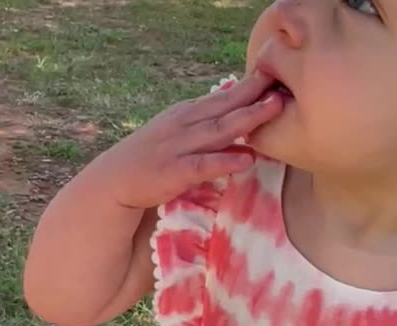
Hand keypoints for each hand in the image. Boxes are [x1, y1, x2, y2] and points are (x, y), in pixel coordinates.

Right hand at [86, 72, 281, 208]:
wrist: (114, 179)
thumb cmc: (152, 156)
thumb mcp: (179, 133)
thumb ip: (209, 128)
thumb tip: (240, 120)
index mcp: (187, 113)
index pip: (222, 96)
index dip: (249, 86)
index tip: (274, 76)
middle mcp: (185, 124)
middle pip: (224, 106)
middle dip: (254, 94)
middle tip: (282, 83)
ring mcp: (179, 146)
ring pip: (219, 129)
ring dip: (248, 118)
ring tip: (273, 108)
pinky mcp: (175, 171)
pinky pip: (204, 165)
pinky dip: (225, 161)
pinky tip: (246, 159)